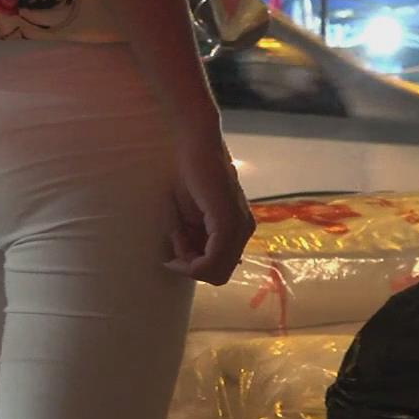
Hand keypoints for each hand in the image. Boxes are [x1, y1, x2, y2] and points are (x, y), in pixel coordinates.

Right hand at [167, 120, 254, 284]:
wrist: (192, 142)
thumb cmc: (186, 173)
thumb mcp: (188, 215)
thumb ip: (195, 238)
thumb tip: (191, 264)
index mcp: (236, 229)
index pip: (219, 269)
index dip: (193, 266)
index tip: (174, 244)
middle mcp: (244, 230)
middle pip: (218, 275)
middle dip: (190, 266)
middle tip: (174, 239)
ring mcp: (239, 227)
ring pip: (215, 271)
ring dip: (187, 259)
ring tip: (176, 229)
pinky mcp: (228, 222)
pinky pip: (213, 260)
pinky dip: (190, 256)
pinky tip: (178, 234)